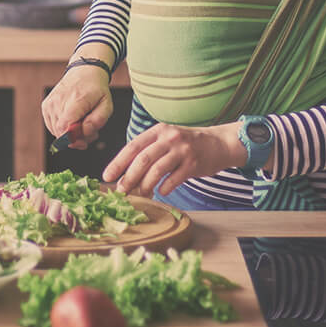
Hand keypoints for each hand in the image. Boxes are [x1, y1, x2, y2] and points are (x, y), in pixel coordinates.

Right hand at [41, 65, 112, 150]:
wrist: (84, 72)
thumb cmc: (96, 90)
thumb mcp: (107, 105)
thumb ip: (97, 121)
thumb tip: (83, 133)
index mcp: (75, 100)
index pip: (65, 128)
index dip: (73, 140)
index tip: (84, 142)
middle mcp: (58, 101)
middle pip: (61, 132)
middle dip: (75, 139)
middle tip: (88, 133)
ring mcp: (50, 103)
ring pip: (55, 131)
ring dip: (68, 134)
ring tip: (81, 125)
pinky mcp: (46, 106)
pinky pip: (51, 126)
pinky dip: (62, 128)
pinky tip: (73, 121)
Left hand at [102, 122, 246, 197]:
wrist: (218, 143)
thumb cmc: (187, 145)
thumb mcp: (166, 141)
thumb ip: (148, 152)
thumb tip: (125, 174)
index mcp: (158, 131)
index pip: (132, 146)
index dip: (118, 162)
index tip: (107, 176)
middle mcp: (169, 138)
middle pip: (143, 159)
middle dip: (129, 177)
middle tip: (121, 191)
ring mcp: (182, 149)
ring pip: (157, 169)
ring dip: (145, 185)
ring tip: (141, 195)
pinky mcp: (194, 162)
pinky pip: (175, 178)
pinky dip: (165, 187)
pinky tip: (162, 192)